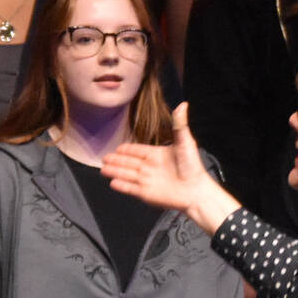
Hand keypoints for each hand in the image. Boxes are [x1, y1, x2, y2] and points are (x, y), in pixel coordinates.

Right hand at [104, 103, 232, 228]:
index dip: (128, 150)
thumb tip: (183, 104)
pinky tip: (113, 182)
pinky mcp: (146, 194)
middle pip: (129, 163)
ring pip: (127, 175)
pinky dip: (122, 186)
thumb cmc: (192, 166)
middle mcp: (151, 167)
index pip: (139, 151)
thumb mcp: (185, 142)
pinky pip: (131, 188)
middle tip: (105, 158)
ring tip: (103, 169)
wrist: (195, 190)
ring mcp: (147, 181)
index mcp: (158, 155)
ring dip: (115, 171)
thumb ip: (179, 124)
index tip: (118, 148)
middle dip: (117, 160)